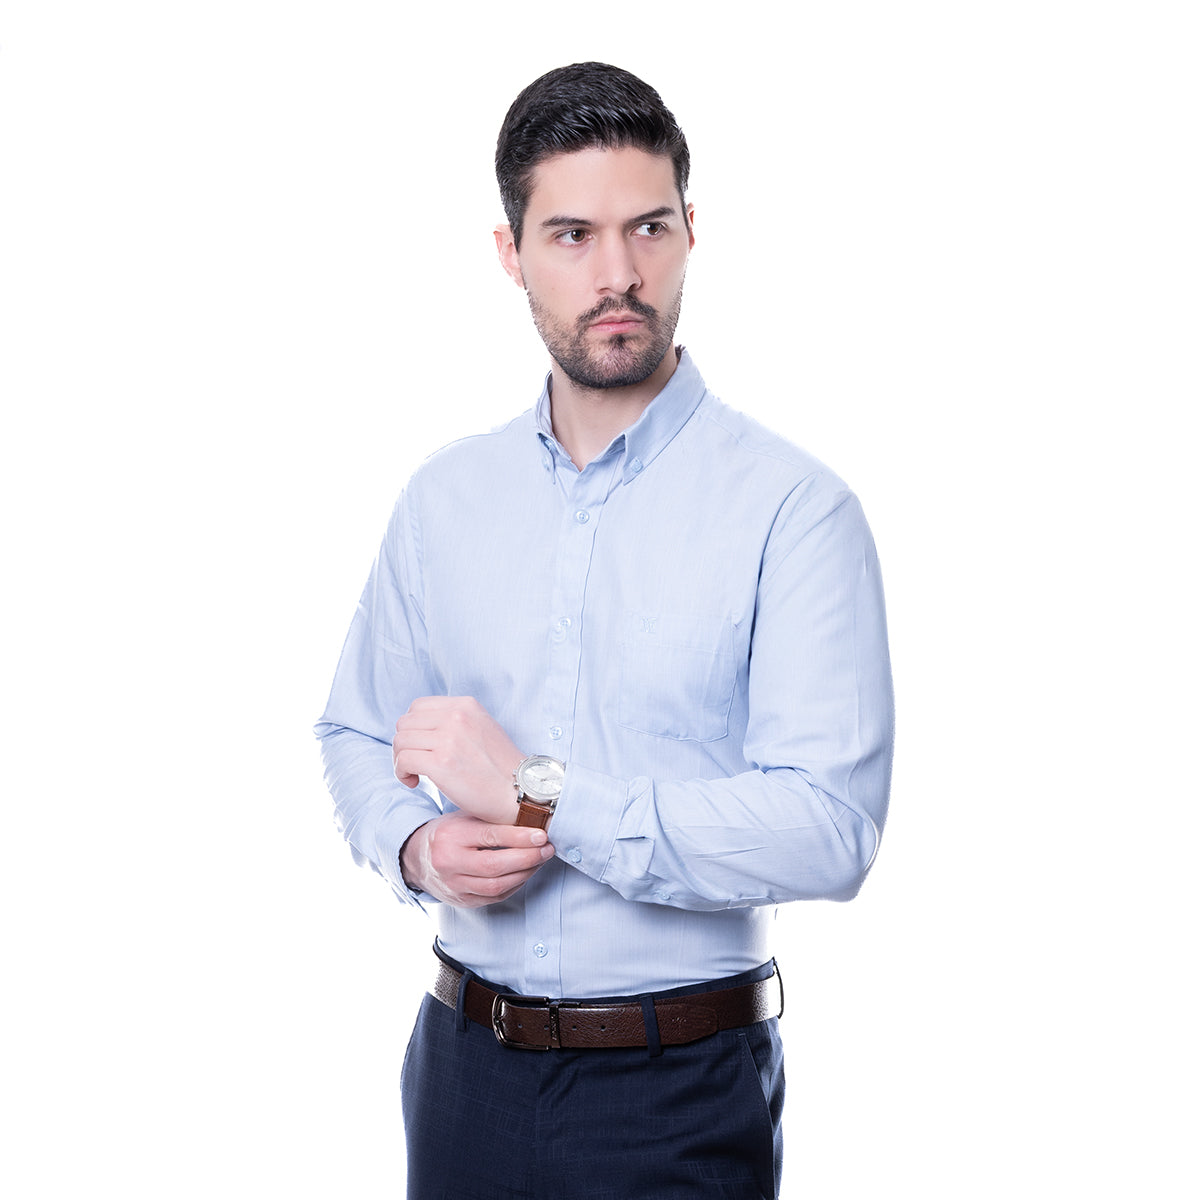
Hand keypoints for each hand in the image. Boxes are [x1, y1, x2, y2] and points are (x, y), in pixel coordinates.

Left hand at [393, 696, 523, 823]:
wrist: (519, 792)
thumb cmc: (499, 768)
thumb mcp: (482, 728)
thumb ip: (455, 721)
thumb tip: (422, 727)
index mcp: (466, 705)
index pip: (418, 706)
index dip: (413, 728)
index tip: (421, 746)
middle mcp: (456, 716)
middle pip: (405, 723)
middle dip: (404, 745)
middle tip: (414, 763)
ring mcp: (448, 738)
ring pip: (400, 741)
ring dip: (401, 760)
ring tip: (414, 775)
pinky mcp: (441, 763)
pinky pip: (403, 760)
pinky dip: (402, 773)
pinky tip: (414, 783)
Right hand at [400, 813, 553, 907]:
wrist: (417, 858)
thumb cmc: (448, 832)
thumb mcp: (463, 818)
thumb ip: (490, 819)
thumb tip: (530, 815)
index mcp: (450, 836)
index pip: (489, 837)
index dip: (519, 837)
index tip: (541, 834)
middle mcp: (449, 863)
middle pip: (494, 866)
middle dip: (527, 858)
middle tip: (548, 848)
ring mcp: (454, 886)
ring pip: (497, 886)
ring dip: (525, 873)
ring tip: (541, 859)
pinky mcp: (462, 901)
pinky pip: (495, 897)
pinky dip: (515, 885)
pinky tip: (526, 872)